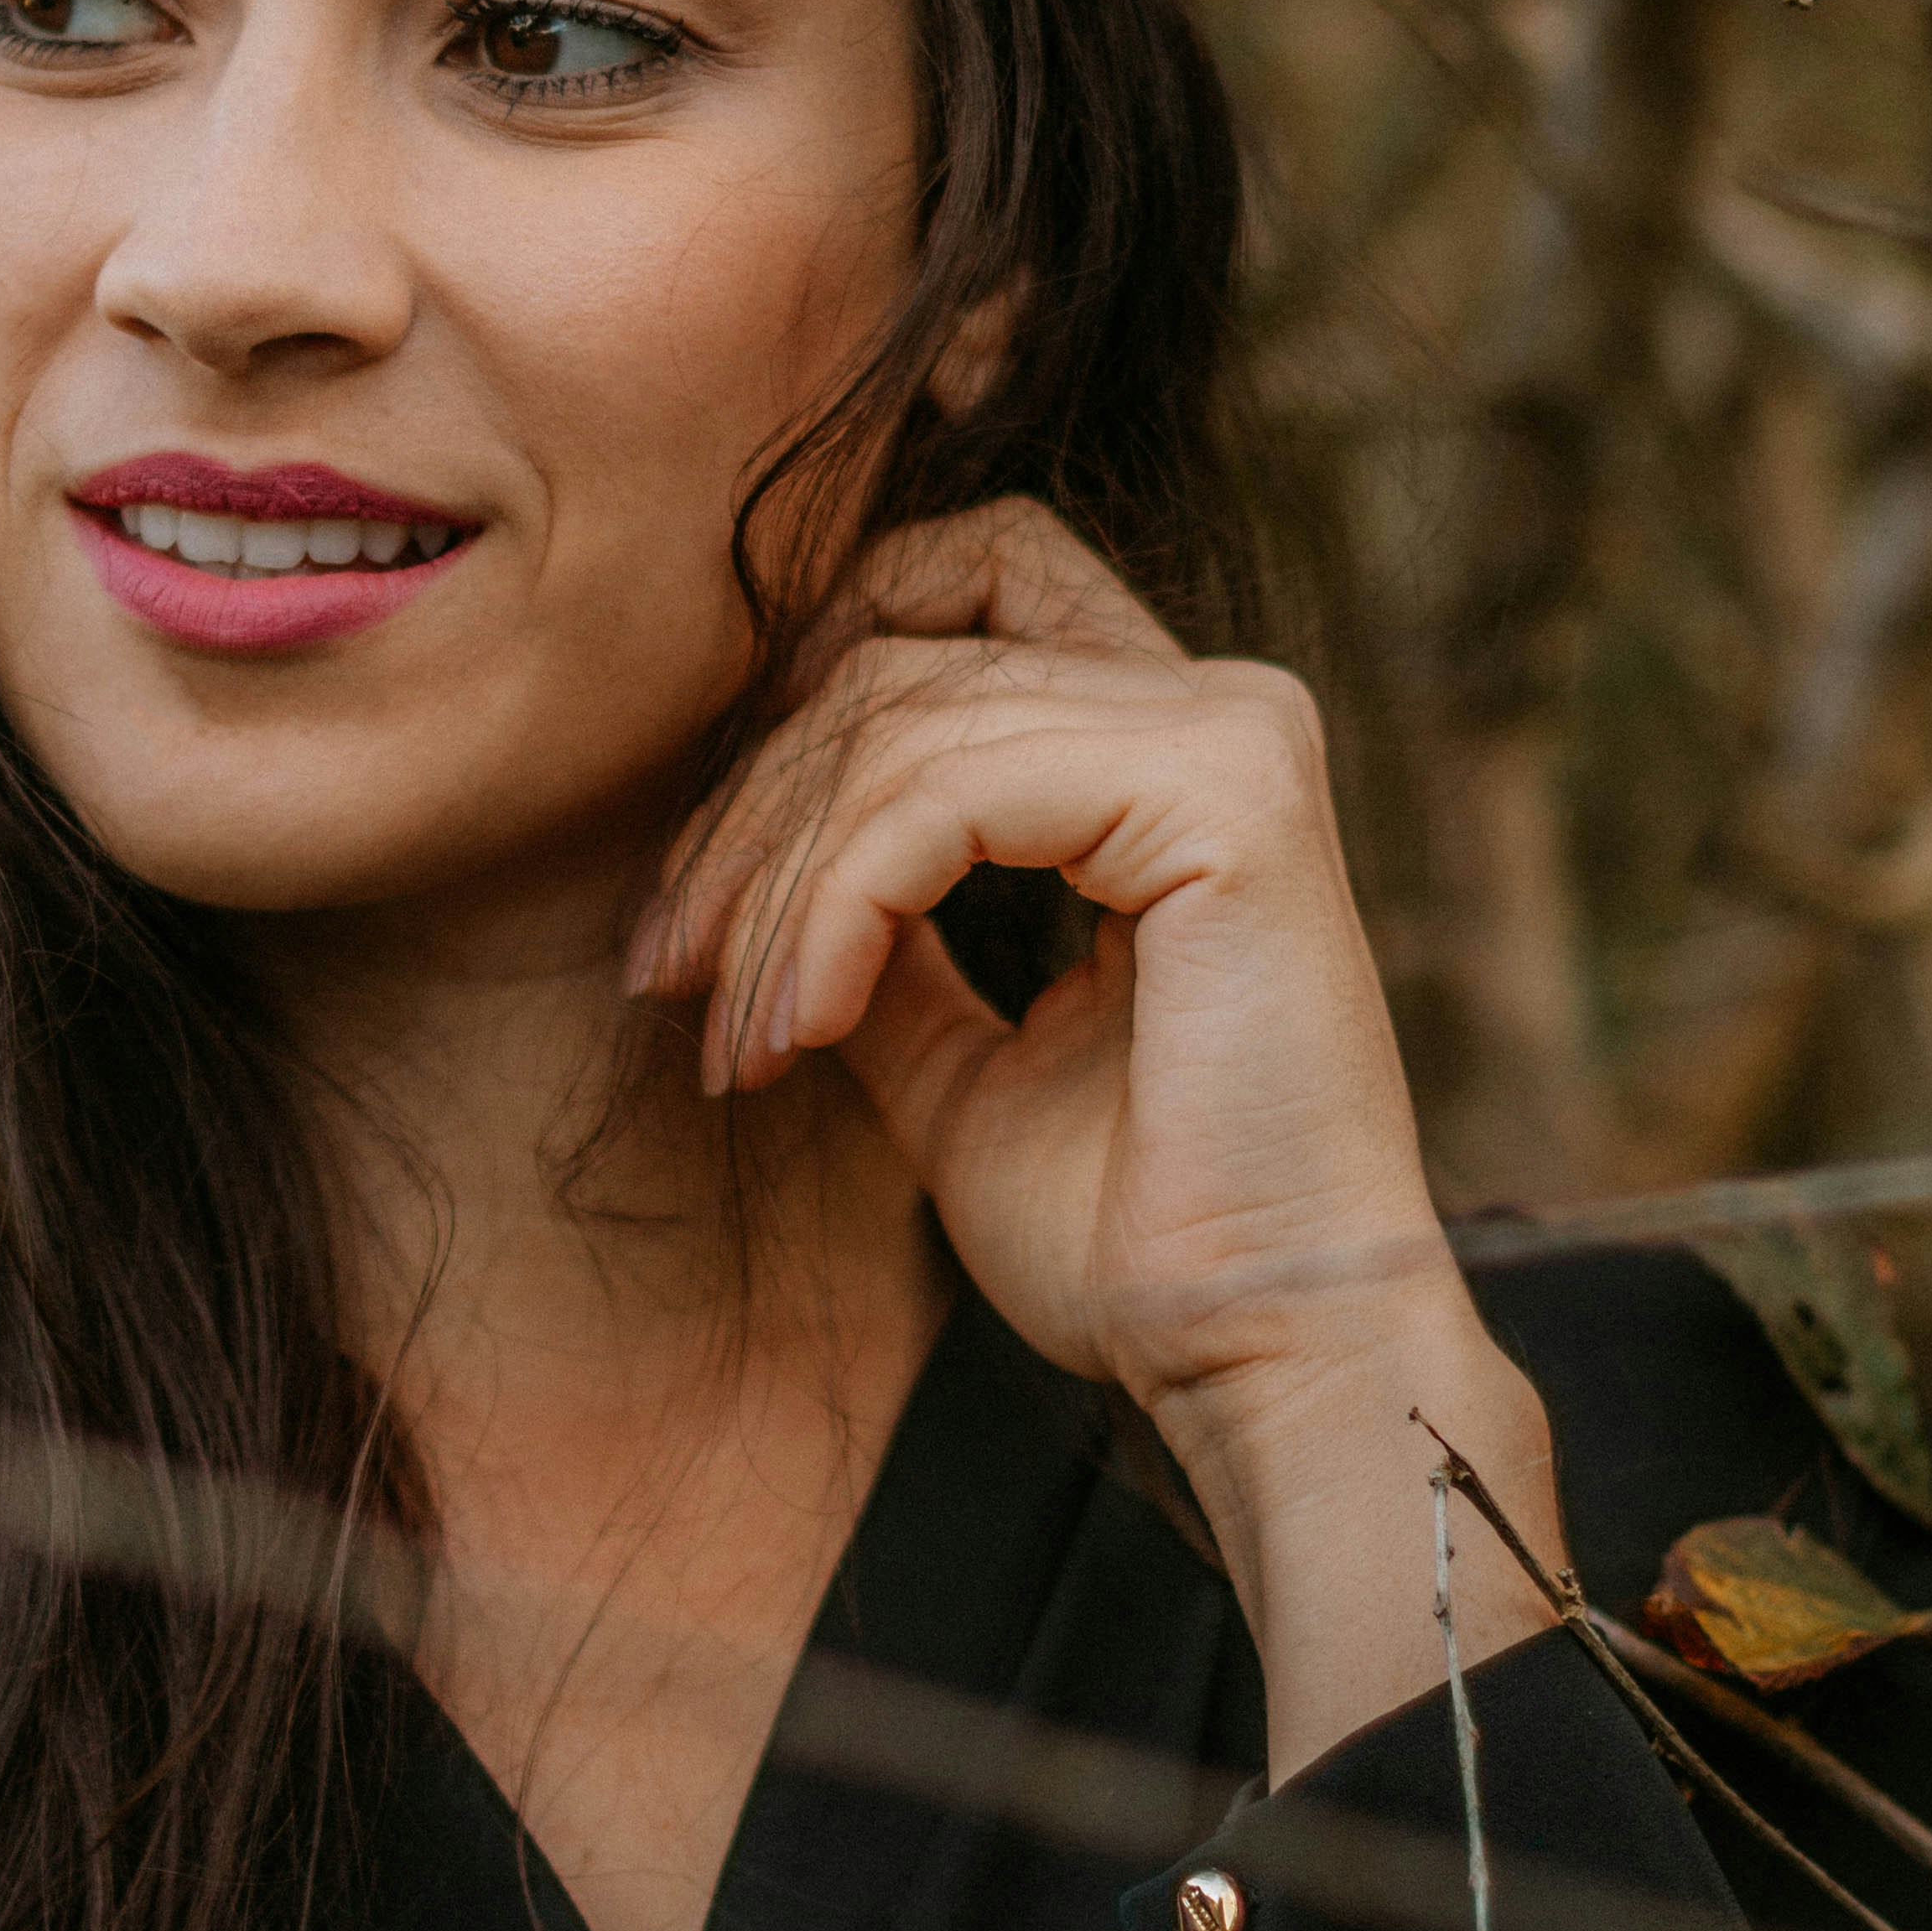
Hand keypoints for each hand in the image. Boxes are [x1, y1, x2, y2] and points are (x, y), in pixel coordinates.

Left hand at [630, 502, 1561, 1768]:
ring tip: (734, 1042)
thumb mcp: (958, 1061)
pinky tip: (796, 1033)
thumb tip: (754, 874)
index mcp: (1176, 752)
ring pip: (897, 729)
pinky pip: (942, 797)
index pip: (973, 571)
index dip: (817, 665)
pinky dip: (833, 912)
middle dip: (747, 822)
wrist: (1262, 1360)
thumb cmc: (1137, 1240)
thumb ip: (882, 939)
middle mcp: (1221, 710)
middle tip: (669, 979)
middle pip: (896, 665)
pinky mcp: (1221, 797)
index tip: (710, 868)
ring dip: (773, 898)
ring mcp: (1232, 737)